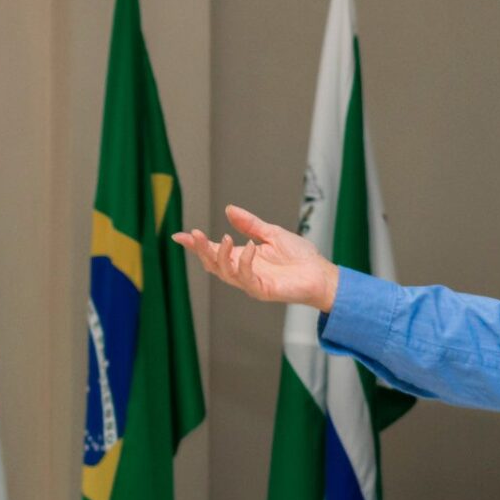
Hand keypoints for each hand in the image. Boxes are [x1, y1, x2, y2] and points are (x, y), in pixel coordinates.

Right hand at [173, 205, 341, 310]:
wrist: (320, 273)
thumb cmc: (299, 257)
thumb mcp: (271, 233)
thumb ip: (250, 224)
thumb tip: (229, 209)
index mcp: (242, 257)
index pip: (214, 252)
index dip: (196, 245)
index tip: (179, 235)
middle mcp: (243, 271)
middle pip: (212, 264)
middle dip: (200, 250)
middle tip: (194, 234)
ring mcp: (251, 282)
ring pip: (224, 272)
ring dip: (219, 255)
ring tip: (224, 238)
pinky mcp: (262, 290)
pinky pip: (245, 278)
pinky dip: (244, 261)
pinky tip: (250, 247)